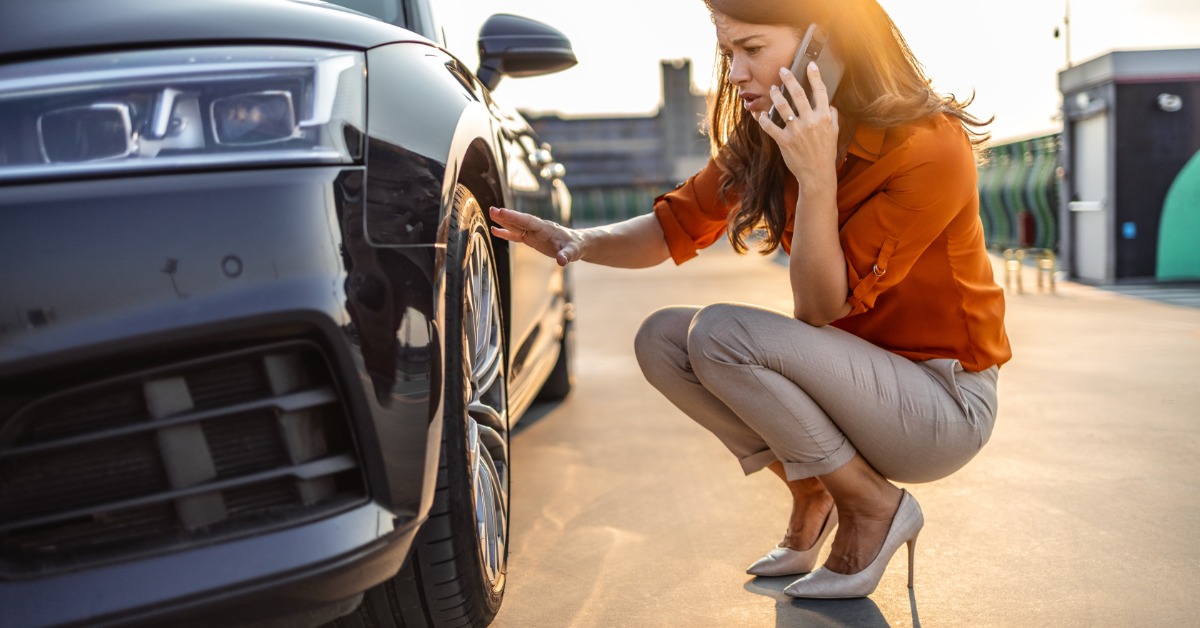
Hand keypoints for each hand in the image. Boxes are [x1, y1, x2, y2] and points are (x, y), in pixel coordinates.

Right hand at [489, 206, 583, 266]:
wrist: (577, 243)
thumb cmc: (575, 246)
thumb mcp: (573, 252)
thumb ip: (566, 255)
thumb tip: (562, 262)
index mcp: (546, 228)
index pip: (528, 221)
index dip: (515, 217)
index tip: (502, 211)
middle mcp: (537, 228)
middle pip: (520, 221)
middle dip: (506, 216)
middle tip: (492, 210)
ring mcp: (533, 233)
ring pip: (516, 226)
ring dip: (504, 221)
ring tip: (490, 214)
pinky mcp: (531, 239)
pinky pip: (516, 235)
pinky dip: (506, 233)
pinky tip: (495, 231)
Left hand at [757, 62, 839, 188]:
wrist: (817, 174)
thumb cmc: (826, 153)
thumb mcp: (834, 132)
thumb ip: (832, 116)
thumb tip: (829, 104)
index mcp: (824, 117)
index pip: (820, 91)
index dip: (814, 76)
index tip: (809, 65)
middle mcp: (811, 121)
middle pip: (798, 94)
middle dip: (789, 79)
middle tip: (782, 70)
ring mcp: (797, 131)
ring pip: (783, 107)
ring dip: (775, 95)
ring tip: (772, 89)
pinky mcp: (785, 141)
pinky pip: (770, 127)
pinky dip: (763, 120)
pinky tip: (760, 115)